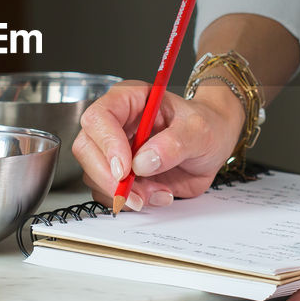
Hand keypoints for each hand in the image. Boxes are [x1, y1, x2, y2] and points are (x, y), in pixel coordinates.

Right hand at [71, 79, 242, 209]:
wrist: (213, 143)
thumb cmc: (205, 126)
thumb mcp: (199, 130)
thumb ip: (174, 143)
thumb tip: (144, 161)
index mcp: (129, 100)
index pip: (99, 117)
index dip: (107, 144)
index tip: (125, 169)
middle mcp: (115, 124)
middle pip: (86, 149)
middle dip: (109, 177)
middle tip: (137, 193)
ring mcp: (114, 150)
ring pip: (94, 175)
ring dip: (125, 192)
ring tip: (160, 190)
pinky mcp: (119, 174)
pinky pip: (109, 193)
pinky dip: (132, 200)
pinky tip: (158, 193)